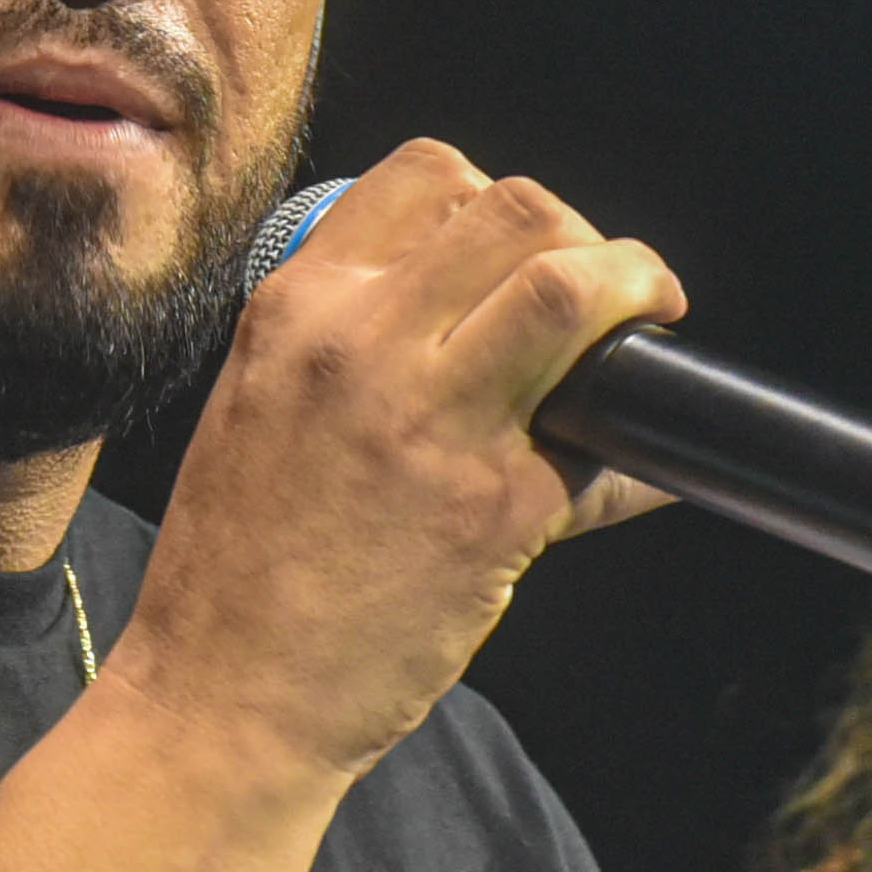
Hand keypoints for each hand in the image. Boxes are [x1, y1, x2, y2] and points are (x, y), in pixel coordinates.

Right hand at [106, 140, 682, 787]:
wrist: (223, 695)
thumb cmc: (234, 572)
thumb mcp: (260, 410)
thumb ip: (351, 348)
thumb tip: (472, 323)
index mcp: (298, 308)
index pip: (428, 175)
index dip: (501, 202)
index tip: (529, 248)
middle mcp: (363, 343)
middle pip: (521, 211)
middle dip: (586, 240)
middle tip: (609, 293)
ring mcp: (434, 420)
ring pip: (572, 287)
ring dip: (635, 291)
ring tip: (646, 327)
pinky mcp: (496, 507)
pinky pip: (608, 445)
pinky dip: (649, 449)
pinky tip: (646, 465)